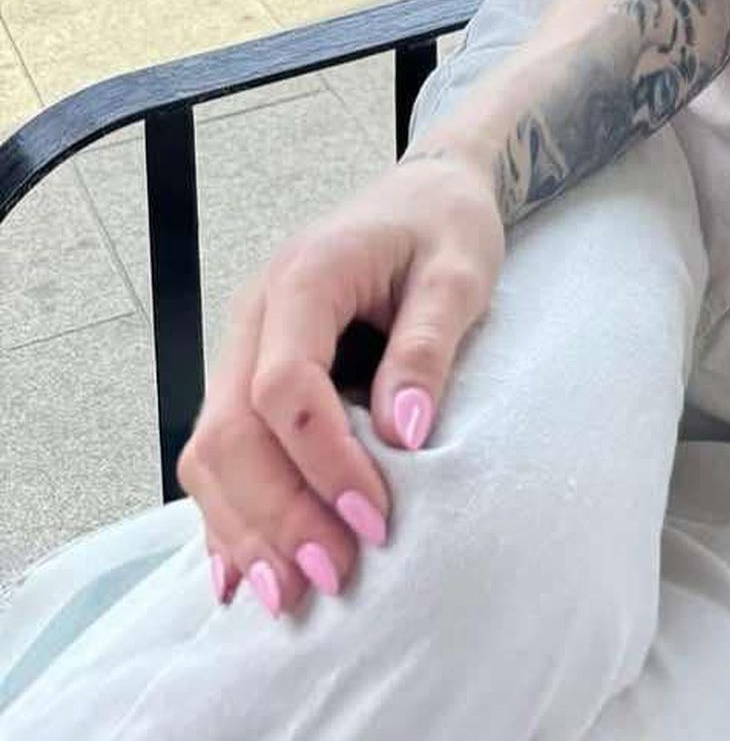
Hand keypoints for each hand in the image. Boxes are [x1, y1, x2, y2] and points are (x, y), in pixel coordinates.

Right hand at [177, 149, 503, 616]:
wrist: (426, 192)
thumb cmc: (446, 226)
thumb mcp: (460, 272)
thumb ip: (429, 344)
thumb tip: (404, 433)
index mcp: (304, 278)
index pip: (284, 388)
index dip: (322, 463)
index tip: (375, 520)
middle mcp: (254, 315)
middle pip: (231, 432)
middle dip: (275, 514)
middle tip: (330, 576)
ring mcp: (241, 346)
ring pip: (211, 451)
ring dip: (245, 528)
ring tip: (290, 596)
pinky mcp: (247, 375)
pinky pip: (220, 452)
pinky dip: (231, 513)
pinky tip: (245, 573)